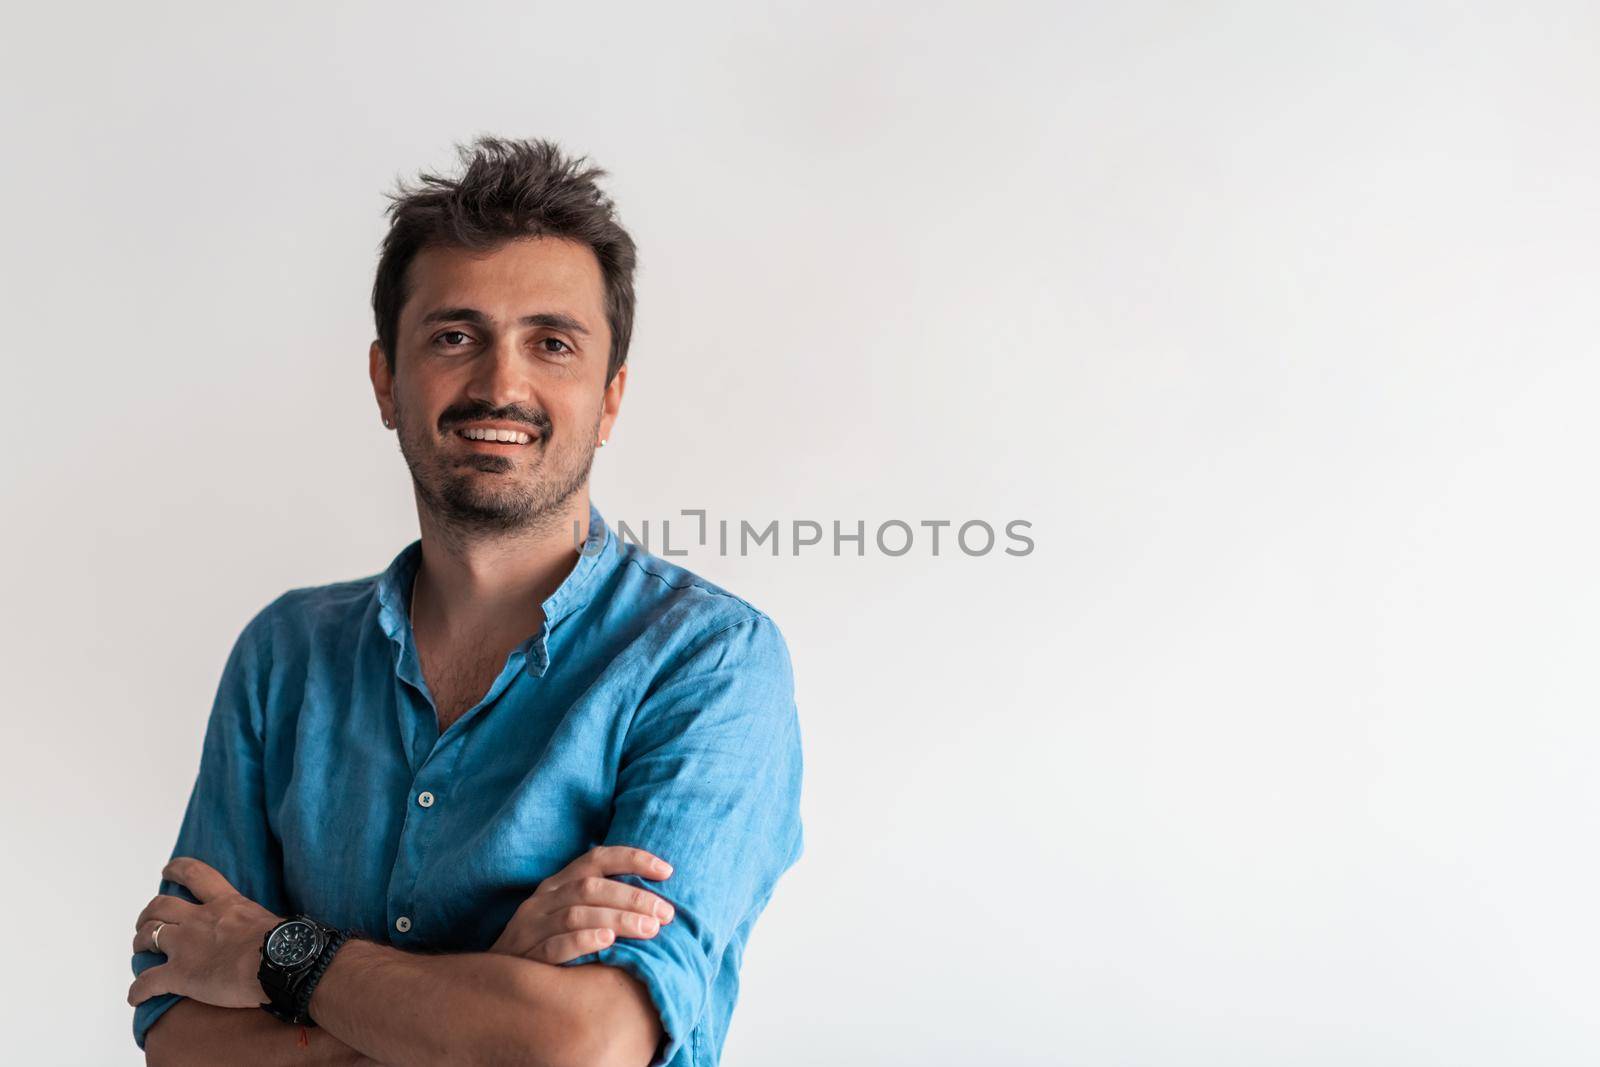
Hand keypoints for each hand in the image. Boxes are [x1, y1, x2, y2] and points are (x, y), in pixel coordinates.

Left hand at [127, 857, 282, 1009]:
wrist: (280, 964)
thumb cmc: (284, 942)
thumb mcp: (265, 918)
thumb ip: (250, 920)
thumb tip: (260, 930)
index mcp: (223, 903)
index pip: (194, 875)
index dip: (177, 870)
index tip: (168, 871)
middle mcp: (198, 919)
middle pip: (160, 907)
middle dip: (149, 914)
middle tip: (146, 921)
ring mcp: (186, 946)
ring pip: (148, 936)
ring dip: (140, 942)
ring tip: (140, 949)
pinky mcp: (179, 975)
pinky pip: (147, 982)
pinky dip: (138, 990)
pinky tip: (136, 997)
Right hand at [488, 845, 676, 963]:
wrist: (495, 984)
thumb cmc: (547, 948)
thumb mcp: (569, 918)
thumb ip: (601, 904)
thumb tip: (655, 905)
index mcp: (558, 884)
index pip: (597, 858)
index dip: (633, 859)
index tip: (668, 871)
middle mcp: (543, 899)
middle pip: (592, 887)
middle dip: (634, 897)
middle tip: (667, 914)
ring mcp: (531, 926)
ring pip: (577, 913)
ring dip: (618, 918)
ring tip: (650, 930)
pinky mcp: (524, 956)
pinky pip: (554, 946)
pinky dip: (583, 941)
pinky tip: (608, 943)